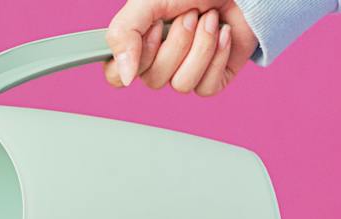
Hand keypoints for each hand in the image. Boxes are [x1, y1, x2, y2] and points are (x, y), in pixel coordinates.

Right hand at [105, 3, 258, 97]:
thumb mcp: (148, 1)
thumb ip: (123, 34)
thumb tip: (125, 77)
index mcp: (138, 43)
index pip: (116, 76)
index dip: (133, 59)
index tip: (152, 30)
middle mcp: (159, 60)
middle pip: (153, 80)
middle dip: (177, 43)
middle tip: (188, 16)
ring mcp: (186, 71)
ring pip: (181, 84)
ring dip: (200, 47)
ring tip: (209, 20)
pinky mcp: (213, 78)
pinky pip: (206, 87)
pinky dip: (218, 56)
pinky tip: (224, 34)